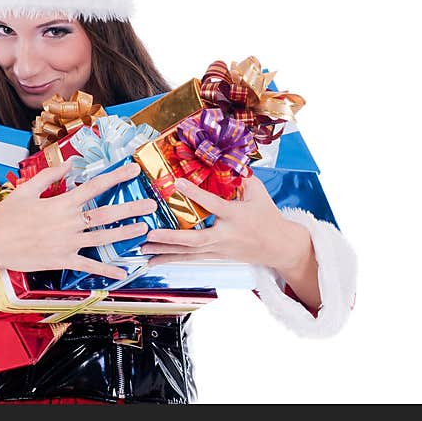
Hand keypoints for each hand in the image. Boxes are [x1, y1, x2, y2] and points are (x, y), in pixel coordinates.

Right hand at [0, 159, 157, 279]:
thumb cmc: (5, 216)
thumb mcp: (26, 190)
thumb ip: (49, 176)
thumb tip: (68, 163)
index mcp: (61, 203)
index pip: (94, 186)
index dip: (116, 177)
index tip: (133, 170)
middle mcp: (68, 222)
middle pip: (106, 213)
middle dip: (131, 207)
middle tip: (152, 204)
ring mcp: (66, 242)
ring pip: (102, 238)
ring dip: (125, 234)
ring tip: (144, 229)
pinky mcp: (61, 260)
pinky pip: (88, 265)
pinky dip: (106, 271)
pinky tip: (122, 273)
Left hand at [141, 175, 311, 273]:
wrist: (280, 246)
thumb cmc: (268, 216)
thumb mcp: (258, 192)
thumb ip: (240, 177)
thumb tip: (222, 159)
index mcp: (236, 215)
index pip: (213, 203)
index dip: (196, 193)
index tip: (177, 183)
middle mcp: (226, 234)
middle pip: (196, 239)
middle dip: (171, 237)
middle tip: (150, 233)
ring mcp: (219, 248)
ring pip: (189, 252)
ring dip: (164, 251)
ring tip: (142, 248)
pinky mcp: (216, 256)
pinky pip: (190, 258)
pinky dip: (171, 259)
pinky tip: (154, 261)